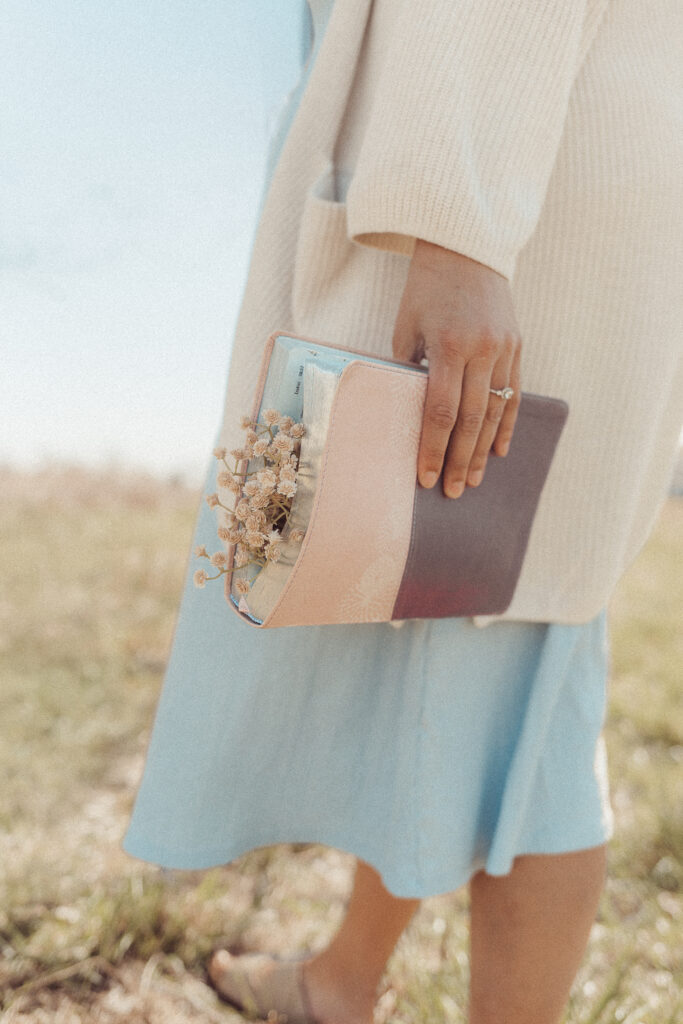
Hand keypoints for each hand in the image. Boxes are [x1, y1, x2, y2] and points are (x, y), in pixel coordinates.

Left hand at [392, 239, 521, 497]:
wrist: (466, 249)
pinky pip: (513, 393)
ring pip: (495, 411)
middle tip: (453, 492)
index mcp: (447, 345)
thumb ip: (410, 370)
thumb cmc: (425, 291)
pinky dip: (505, 425)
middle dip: (459, 460)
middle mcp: (480, 349)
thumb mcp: (407, 327)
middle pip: (471, 419)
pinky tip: (497, 451)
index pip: (441, 410)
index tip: (425, 478)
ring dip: (483, 450)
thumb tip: (413, 415)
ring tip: (473, 480)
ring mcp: (504, 348)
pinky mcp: (517, 345)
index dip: (433, 448)